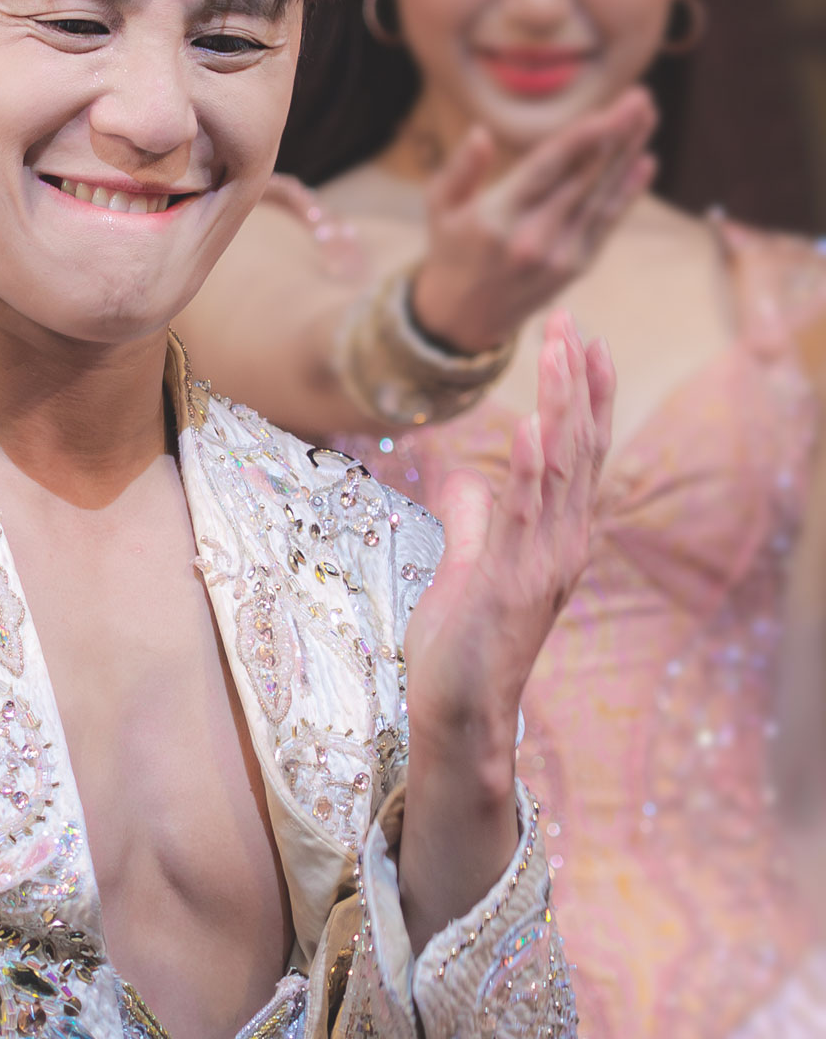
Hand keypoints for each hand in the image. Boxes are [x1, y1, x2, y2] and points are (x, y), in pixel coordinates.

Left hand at [397, 310, 613, 947]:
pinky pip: (530, 518)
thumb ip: (470, 518)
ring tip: (563, 349)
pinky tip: (538, 425)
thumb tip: (461, 473)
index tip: (582, 341)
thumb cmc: (459, 650)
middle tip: (574, 321)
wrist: (455, 717)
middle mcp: (562, 546)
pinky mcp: (515, 586)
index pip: (575, 454)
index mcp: (553, 538)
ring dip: (563, 407)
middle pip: (580, 449)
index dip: (582, 398)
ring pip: (564, 472)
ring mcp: (543, 566)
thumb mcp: (461, 569)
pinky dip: (536, 470)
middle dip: (578, 383)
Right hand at [410, 90, 655, 353]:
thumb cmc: (451, 249)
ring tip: (647, 117)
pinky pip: (606, 223)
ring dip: (628, 155)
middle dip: (615, 136)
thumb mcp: (439, 207)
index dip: (579, 140)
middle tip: (640, 98)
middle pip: (582, 179)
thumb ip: (460, 169)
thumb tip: (481, 133)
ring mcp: (559, 256)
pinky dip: (628, 192)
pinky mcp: (575, 267)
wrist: (461, 319)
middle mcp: (532, 240)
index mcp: (496, 220)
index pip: (545, 171)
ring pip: (601, 196)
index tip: (606, 112)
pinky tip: (645, 162)